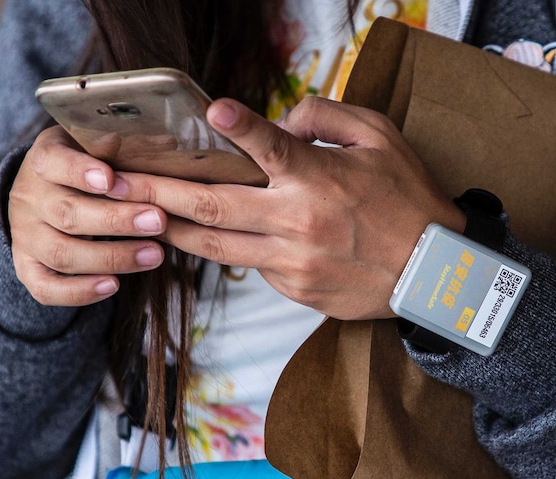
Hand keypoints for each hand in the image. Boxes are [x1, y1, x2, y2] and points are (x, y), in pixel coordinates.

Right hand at [8, 126, 166, 305]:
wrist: (49, 193)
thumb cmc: (90, 167)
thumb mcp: (101, 148)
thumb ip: (129, 147)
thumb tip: (169, 142)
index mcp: (46, 160)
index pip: (55, 163)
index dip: (81, 172)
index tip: (112, 179)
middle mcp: (30, 198)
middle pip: (68, 214)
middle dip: (117, 220)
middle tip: (158, 221)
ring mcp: (27, 235)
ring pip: (62, 253)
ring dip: (111, 257)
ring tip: (155, 256)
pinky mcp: (28, 266)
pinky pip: (45, 287)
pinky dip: (78, 292)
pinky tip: (114, 287)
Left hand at [111, 96, 463, 319]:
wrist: (436, 275)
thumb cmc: (411, 201)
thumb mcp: (382, 141)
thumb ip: (328, 118)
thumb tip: (282, 124)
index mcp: (321, 180)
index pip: (269, 147)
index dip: (238, 128)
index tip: (211, 111)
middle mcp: (299, 222)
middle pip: (212, 207)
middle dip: (157, 191)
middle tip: (119, 180)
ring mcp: (294, 262)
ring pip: (216, 246)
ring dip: (172, 228)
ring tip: (140, 213)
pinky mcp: (297, 290)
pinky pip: (254, 265)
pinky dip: (233, 248)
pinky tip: (217, 237)